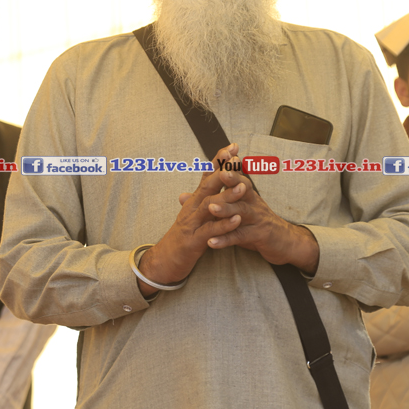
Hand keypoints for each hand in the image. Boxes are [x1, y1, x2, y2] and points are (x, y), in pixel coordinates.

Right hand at [135, 144, 242, 295]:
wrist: (164, 261)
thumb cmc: (183, 237)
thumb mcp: (194, 214)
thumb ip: (204, 198)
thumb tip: (213, 181)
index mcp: (194, 200)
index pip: (207, 175)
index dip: (219, 161)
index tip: (233, 146)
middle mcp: (192, 207)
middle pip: (208, 184)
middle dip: (223, 170)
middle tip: (236, 157)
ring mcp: (192, 223)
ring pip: (210, 205)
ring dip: (227, 195)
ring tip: (244, 186)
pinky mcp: (194, 241)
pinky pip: (210, 231)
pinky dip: (224, 225)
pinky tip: (236, 219)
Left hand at [201, 163, 319, 273]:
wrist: (283, 242)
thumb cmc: (255, 223)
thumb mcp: (235, 209)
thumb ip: (210, 199)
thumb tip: (181, 196)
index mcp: (246, 193)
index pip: (237, 175)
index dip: (230, 164)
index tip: (222, 152)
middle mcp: (253, 202)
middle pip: (243, 188)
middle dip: (232, 179)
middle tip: (221, 173)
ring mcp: (257, 218)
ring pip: (241, 212)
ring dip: (226, 209)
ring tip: (211, 207)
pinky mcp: (258, 236)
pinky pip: (240, 237)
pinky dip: (226, 239)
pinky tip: (212, 242)